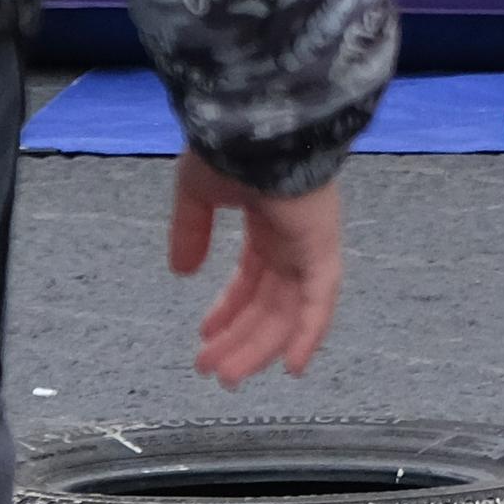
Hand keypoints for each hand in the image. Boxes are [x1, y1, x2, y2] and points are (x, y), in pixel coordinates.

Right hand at [167, 154, 343, 385]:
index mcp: (267, 222)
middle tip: (212, 370)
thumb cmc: (226, 150)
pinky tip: (291, 367)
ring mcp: (310, 244)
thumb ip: (191, 231)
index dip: (230, 309)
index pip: (252, 277)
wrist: (253, 127)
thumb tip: (181, 271)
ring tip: (229, 376)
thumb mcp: (197, 193)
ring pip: (288, 310)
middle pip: (269, 302)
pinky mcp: (322, 248)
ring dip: (260, 346)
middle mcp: (292, 238)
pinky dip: (308, 333)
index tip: (205, 337)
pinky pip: (321, 300)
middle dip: (241, 338)